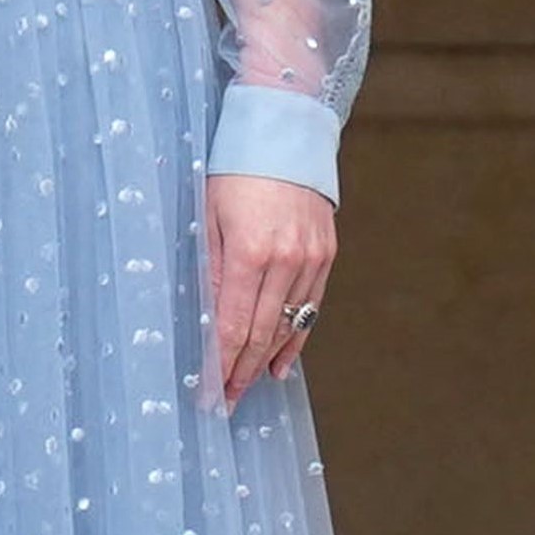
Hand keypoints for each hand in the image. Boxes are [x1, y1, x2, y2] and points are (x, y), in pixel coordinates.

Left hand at [207, 173, 333, 405]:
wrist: (286, 133)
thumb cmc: (236, 170)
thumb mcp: (209, 215)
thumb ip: (211, 269)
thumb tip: (208, 321)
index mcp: (249, 251)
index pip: (232, 325)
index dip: (220, 364)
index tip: (209, 391)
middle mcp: (285, 260)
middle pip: (260, 333)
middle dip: (239, 371)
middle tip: (224, 401)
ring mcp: (310, 259)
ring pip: (287, 325)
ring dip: (264, 360)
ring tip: (246, 386)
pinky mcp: (326, 255)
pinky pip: (310, 308)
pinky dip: (294, 339)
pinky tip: (279, 363)